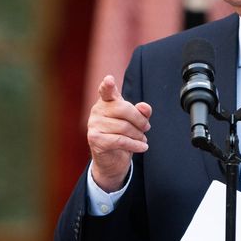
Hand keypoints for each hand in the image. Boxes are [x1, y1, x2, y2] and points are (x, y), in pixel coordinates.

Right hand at [87, 75, 151, 191]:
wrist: (112, 159)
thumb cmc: (123, 135)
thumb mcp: (135, 122)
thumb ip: (141, 112)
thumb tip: (144, 107)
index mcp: (106, 101)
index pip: (106, 90)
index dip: (108, 85)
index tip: (110, 80)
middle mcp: (97, 110)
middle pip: (123, 109)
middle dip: (139, 120)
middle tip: (146, 128)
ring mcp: (93, 124)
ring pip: (124, 127)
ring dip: (138, 135)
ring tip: (142, 139)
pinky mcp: (95, 139)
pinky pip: (120, 140)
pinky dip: (135, 145)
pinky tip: (143, 147)